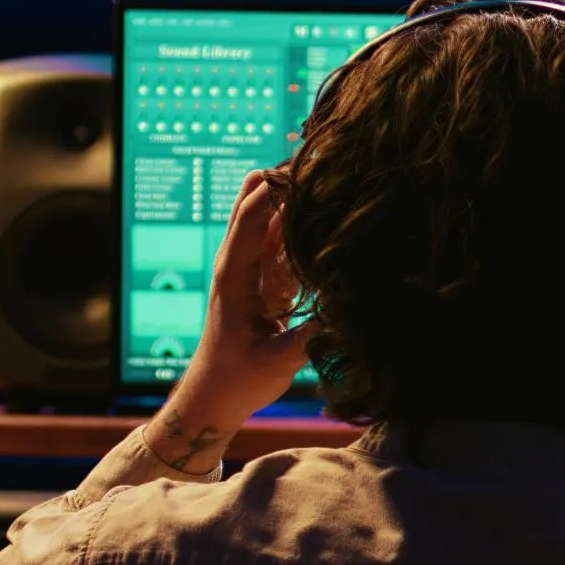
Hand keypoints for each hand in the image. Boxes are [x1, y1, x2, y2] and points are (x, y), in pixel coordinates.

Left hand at [145, 170, 318, 472]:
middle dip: (284, 180)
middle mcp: (237, 261)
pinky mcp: (263, 276)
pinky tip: (329, 224)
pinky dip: (301, 227)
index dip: (277, 189)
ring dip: (295, 201)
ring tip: (334, 188)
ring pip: (268, 213)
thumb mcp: (278, 362)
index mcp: (233, 275)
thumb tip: (349, 310)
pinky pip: (280, 238)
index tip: (311, 170)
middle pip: (252, 197)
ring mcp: (249, 266)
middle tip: (326, 169)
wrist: (215, 395)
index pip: (250, 216)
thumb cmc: (238, 379)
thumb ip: (312, 337)